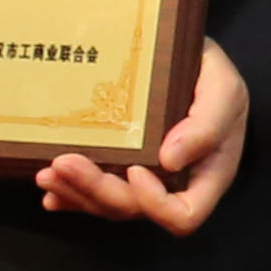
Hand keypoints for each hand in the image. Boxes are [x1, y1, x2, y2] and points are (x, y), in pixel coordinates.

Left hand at [38, 40, 247, 232]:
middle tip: (65, 162)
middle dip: (97, 191)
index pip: (184, 215)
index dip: (156, 203)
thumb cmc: (213, 75)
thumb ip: (207, 124)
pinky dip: (69, 194)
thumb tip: (169, 160)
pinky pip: (92, 193)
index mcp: (206, 175)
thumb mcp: (224, 89)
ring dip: (76, 192)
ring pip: (108, 204)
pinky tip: (50, 185)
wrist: (187, 55)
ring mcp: (144, 180)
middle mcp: (173, 186)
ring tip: (47, 171)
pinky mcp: (119, 169)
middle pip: (134, 210)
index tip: (136, 169)